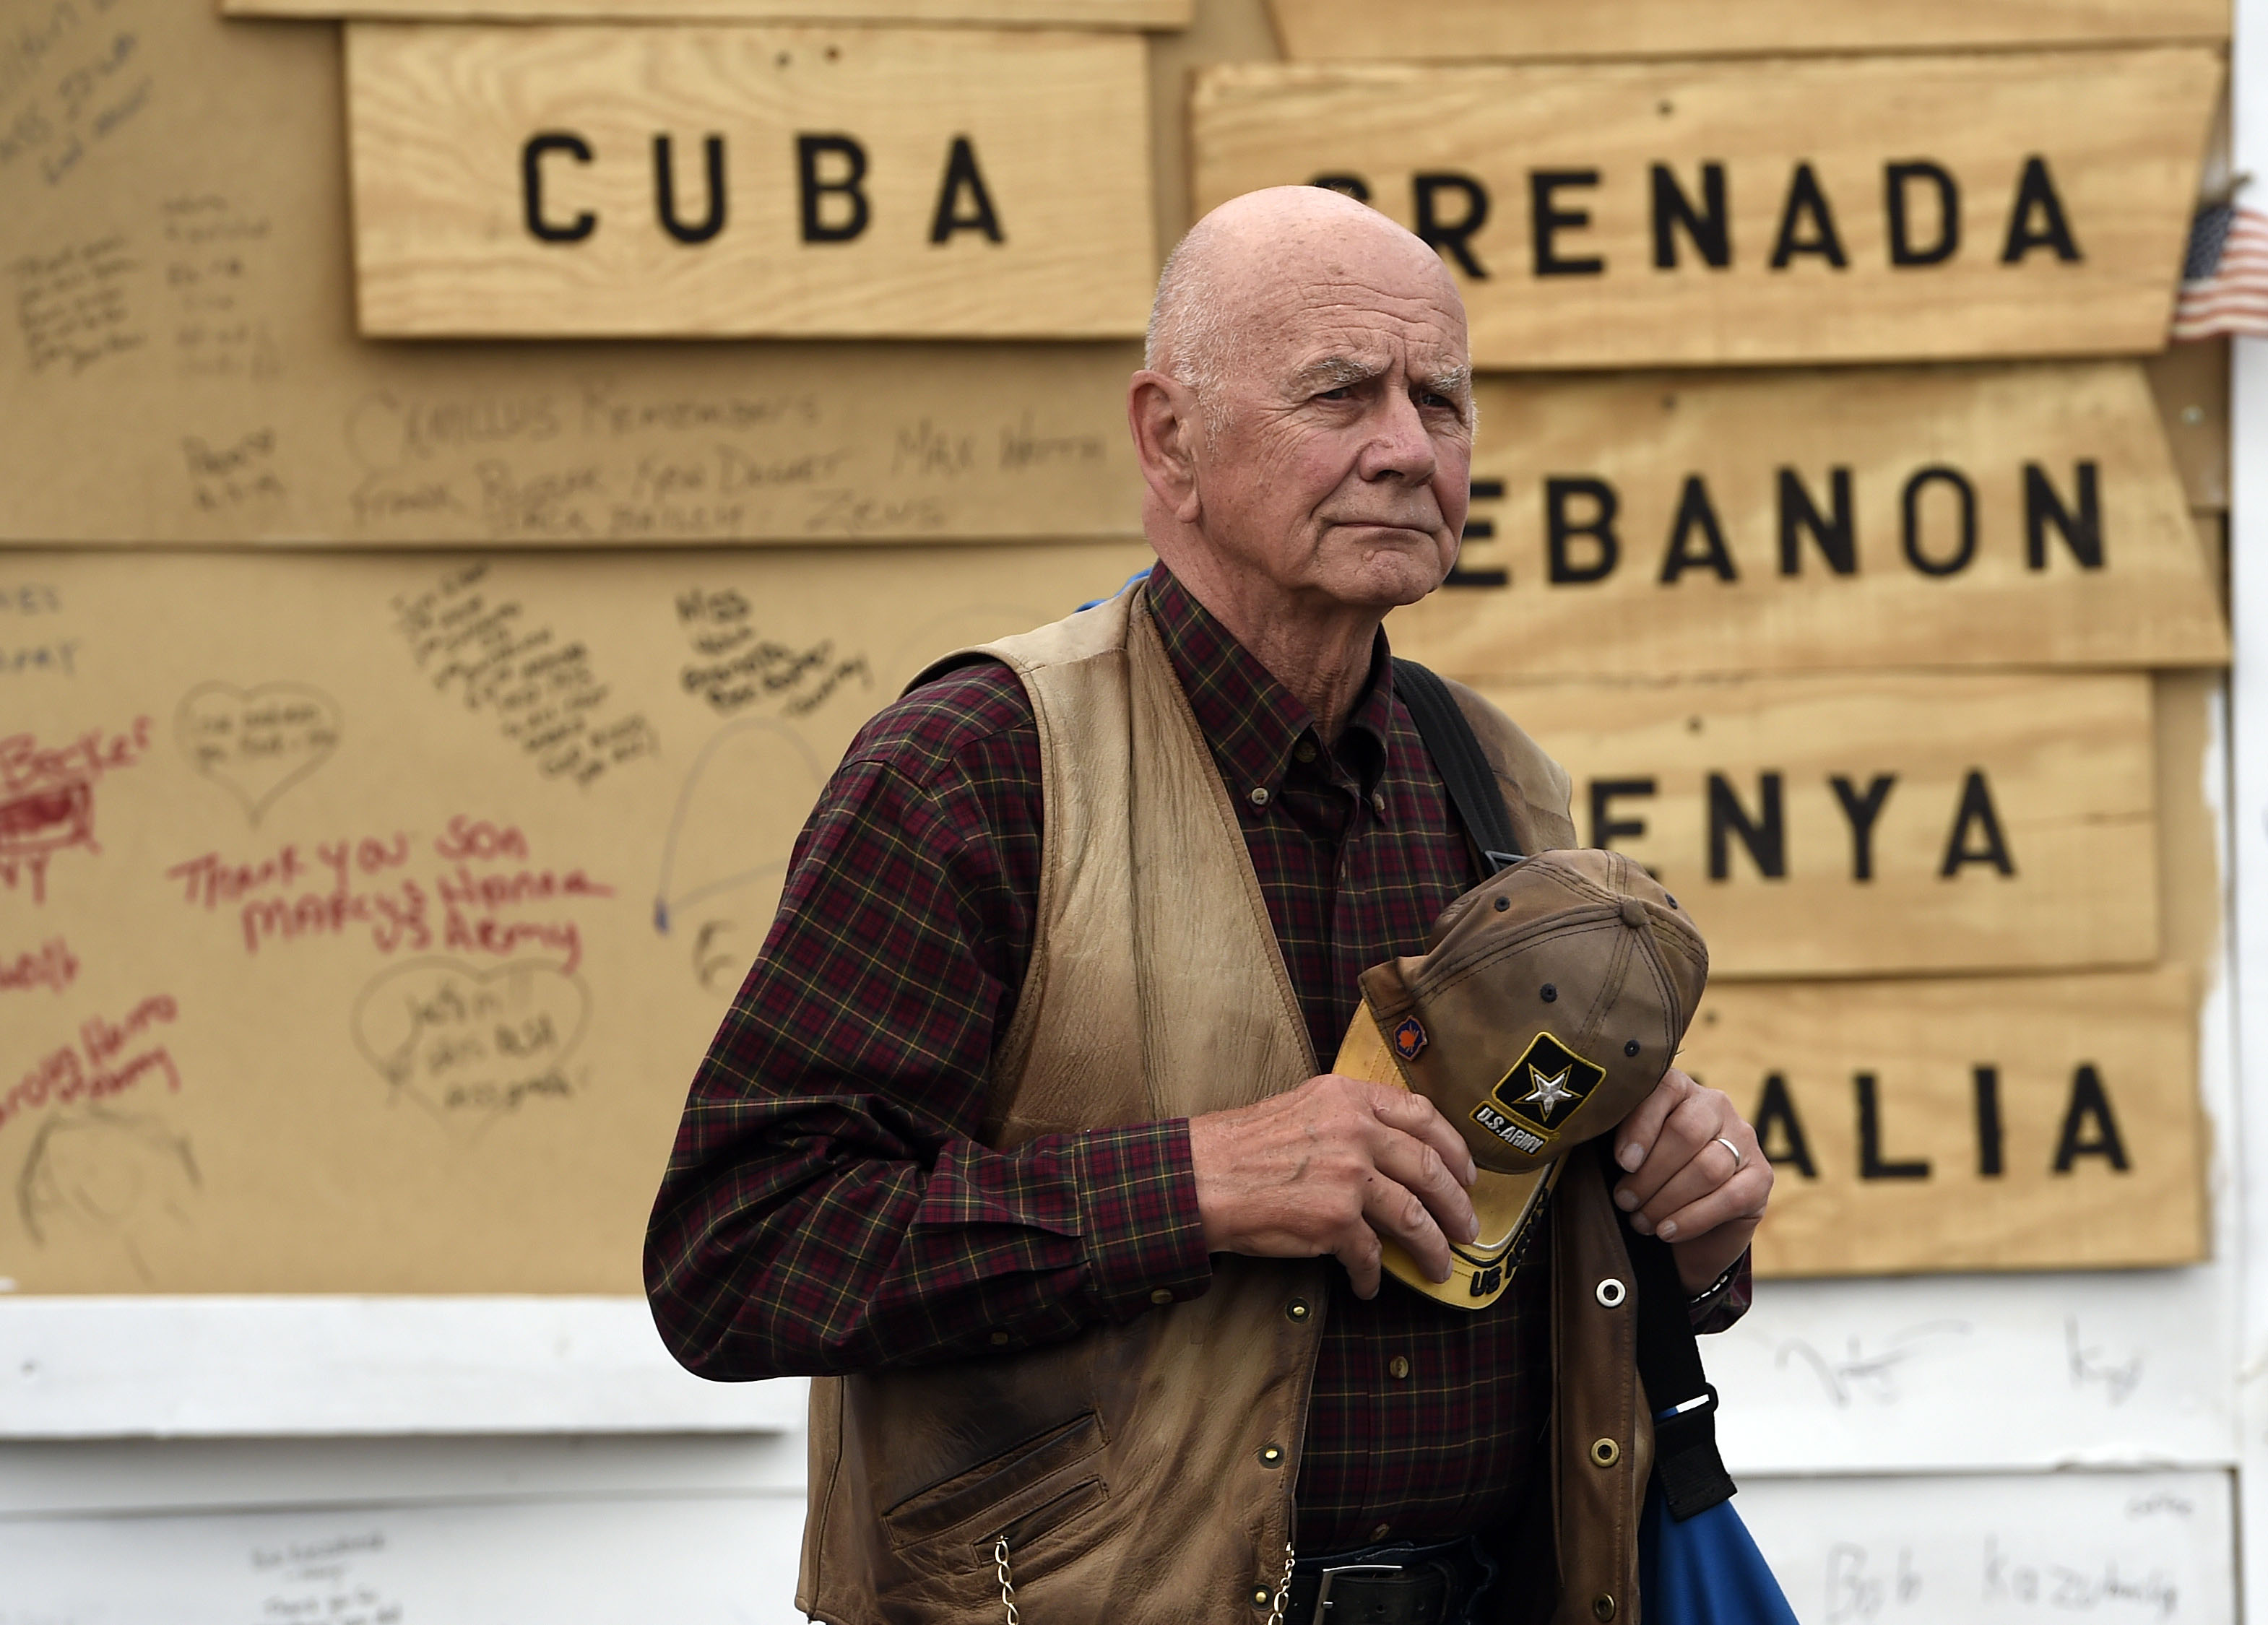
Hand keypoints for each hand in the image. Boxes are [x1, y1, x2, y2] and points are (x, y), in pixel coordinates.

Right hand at [1187, 1074, 1479, 1297]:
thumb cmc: (1244, 1145)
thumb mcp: (1305, 1106)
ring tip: (1439, 1265)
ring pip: (1413, 1218)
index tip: (1467, 1172)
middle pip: (1429, 1169)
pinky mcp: (1335, 1222)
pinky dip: (1374, 1276)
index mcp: (1350, 1098)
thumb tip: (1393, 1150)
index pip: (1422, 1114)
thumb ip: (1351, 1117)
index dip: (1454, 1146)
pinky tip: (1370, 1286)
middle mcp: (1357, 1132)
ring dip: (1432, 1248)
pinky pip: (1371, 1256)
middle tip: (1468, 1227)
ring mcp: (1349, 1178)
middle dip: (1457, 1204)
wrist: (1202, 1177)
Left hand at [1611, 1069, 1771, 1294]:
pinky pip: (1731, 1196)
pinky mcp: (1761, 1178)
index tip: (1622, 1163)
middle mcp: (1716, 1106)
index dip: (1640, 1127)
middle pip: (1687, 1132)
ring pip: (1708, 1166)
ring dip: (1668, 1199)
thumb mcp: (1623, 1157)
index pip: (1662, 1090)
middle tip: (1625, 1200)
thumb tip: (1585, 1134)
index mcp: (1678, 1089)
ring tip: (1641, 1220)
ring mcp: (1744, 1140)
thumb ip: (1611, 1139)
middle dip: (1651, 1173)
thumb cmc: (1644, 1182)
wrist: (1683, 1232)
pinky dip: (1693, 1217)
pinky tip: (1668, 1230)